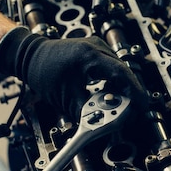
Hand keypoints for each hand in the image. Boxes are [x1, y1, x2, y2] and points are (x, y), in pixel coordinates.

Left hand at [0, 27, 146, 119]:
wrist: (29, 55)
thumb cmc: (42, 72)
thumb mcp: (65, 98)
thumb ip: (86, 113)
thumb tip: (102, 124)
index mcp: (89, 57)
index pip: (122, 74)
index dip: (135, 92)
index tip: (141, 106)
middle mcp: (96, 47)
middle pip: (124, 73)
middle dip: (129, 94)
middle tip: (130, 112)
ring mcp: (97, 46)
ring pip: (119, 70)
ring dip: (121, 88)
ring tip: (117, 105)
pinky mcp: (95, 49)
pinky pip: (112, 67)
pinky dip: (113, 81)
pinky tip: (108, 93)